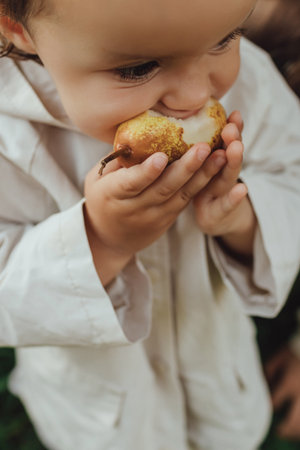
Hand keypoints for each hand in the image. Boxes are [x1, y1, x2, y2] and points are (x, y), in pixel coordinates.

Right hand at [84, 143, 225, 284]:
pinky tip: (215, 167)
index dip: (146, 172)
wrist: (109, 238)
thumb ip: (115, 161)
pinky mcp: (168, 219)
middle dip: (185, 168)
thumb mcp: (96, 180)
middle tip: (203, 148)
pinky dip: (201, 184)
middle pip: (163, 189)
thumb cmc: (101, 199)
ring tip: (220, 155)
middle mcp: (135, 208)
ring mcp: (154, 216)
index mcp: (112, 196)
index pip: (130, 184)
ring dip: (202, 176)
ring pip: (180, 196)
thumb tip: (136, 134)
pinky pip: (186, 200)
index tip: (161, 157)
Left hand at [193, 111, 256, 257]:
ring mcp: (222, 194)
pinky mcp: (218, 214)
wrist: (215, 219)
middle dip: (232, 140)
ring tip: (235, 147)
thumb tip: (173, 118)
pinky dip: (234, 198)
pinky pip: (226, 205)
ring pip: (227, 176)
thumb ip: (191, 147)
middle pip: (227, 156)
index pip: (223, 142)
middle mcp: (221, 175)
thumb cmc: (203, 187)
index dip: (231, 128)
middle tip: (231, 126)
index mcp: (212, 161)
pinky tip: (241, 189)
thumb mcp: (198, 167)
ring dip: (233, 162)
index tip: (233, 113)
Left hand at [265, 346, 299, 439]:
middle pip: (293, 420)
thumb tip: (263, 386)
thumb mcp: (278, 358)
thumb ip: (268, 372)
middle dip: (285, 430)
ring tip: (289, 431)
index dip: (268, 408)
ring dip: (296, 430)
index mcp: (289, 383)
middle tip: (278, 432)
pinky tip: (298, 425)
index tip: (264, 410)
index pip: (275, 402)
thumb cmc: (294, 351)